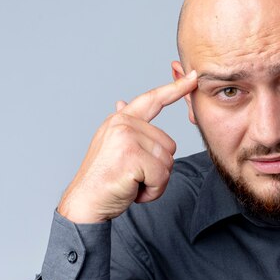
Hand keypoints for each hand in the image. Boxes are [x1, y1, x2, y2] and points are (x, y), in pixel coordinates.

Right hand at [58, 72, 197, 222]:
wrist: (86, 203)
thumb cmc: (103, 178)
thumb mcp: (112, 145)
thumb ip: (125, 125)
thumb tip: (123, 102)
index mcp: (121, 120)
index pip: (153, 99)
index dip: (176, 88)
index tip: (194, 77)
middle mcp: (123, 124)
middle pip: (169, 145)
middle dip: (157, 168)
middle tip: (132, 175)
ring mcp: (127, 138)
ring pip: (168, 161)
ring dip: (155, 181)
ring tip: (131, 182)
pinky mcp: (132, 157)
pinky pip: (162, 176)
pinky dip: (153, 190)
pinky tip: (133, 190)